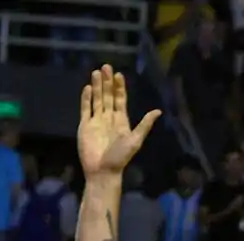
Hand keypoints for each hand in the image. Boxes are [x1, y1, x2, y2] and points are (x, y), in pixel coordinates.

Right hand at [77, 65, 160, 179]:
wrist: (103, 170)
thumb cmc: (120, 157)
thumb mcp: (136, 140)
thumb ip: (145, 125)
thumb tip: (159, 111)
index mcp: (122, 121)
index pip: (120, 100)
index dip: (120, 88)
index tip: (119, 75)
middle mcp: (109, 118)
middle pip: (108, 96)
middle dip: (107, 82)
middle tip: (106, 66)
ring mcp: (96, 121)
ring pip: (97, 99)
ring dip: (97, 86)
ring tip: (96, 72)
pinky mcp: (85, 125)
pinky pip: (85, 108)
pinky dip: (86, 98)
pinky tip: (87, 87)